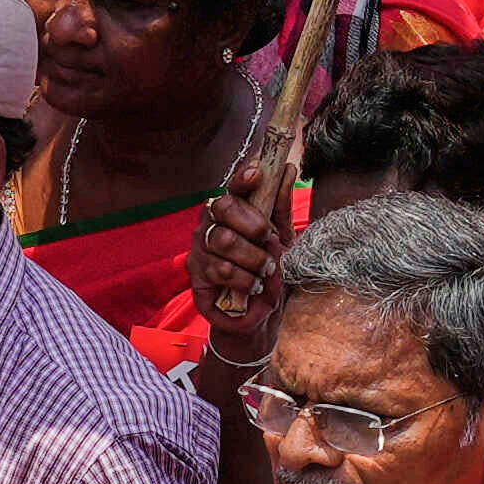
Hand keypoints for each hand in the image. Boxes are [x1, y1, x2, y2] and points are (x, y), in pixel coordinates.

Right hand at [191, 181, 291, 376]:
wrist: (261, 314)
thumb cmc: (269, 271)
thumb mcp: (283, 239)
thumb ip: (281, 206)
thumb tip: (288, 169)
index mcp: (232, 211)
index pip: (232, 187)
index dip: (242, 178)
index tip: (258, 172)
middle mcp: (211, 223)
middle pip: (223, 208)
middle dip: (253, 223)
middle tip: (270, 240)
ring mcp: (200, 247)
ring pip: (223, 240)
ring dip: (253, 258)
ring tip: (266, 270)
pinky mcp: (196, 273)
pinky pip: (219, 269)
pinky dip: (243, 279)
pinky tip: (253, 286)